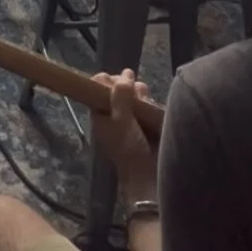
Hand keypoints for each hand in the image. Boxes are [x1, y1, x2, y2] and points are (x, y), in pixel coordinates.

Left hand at [91, 69, 158, 205]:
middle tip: (136, 92)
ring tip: (146, 101)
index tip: (120, 81)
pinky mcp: (145, 122)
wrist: (148, 176)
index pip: (98, 86)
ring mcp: (129, 118)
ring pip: (134, 94)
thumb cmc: (129, 149)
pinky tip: (153, 107)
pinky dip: (149, 103)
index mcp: (100, 113)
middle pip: (118, 88)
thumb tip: (125, 74)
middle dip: (128, 86)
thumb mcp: (121, 121)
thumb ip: (120, 96)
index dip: (108, 80)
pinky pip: (146, 105)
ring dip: (141, 95)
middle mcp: (113, 113)